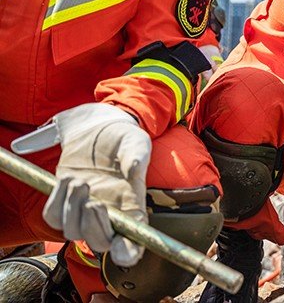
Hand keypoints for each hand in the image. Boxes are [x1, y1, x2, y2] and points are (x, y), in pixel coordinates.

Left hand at [12, 103, 150, 265]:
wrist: (97, 126)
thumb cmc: (122, 136)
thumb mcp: (136, 141)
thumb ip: (137, 156)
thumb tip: (135, 169)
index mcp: (132, 206)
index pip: (132, 241)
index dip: (127, 252)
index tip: (121, 250)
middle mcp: (109, 214)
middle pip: (98, 243)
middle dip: (94, 228)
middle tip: (94, 203)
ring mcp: (84, 210)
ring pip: (72, 232)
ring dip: (72, 209)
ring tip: (80, 180)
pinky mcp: (63, 201)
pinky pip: (52, 217)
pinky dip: (56, 202)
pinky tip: (66, 179)